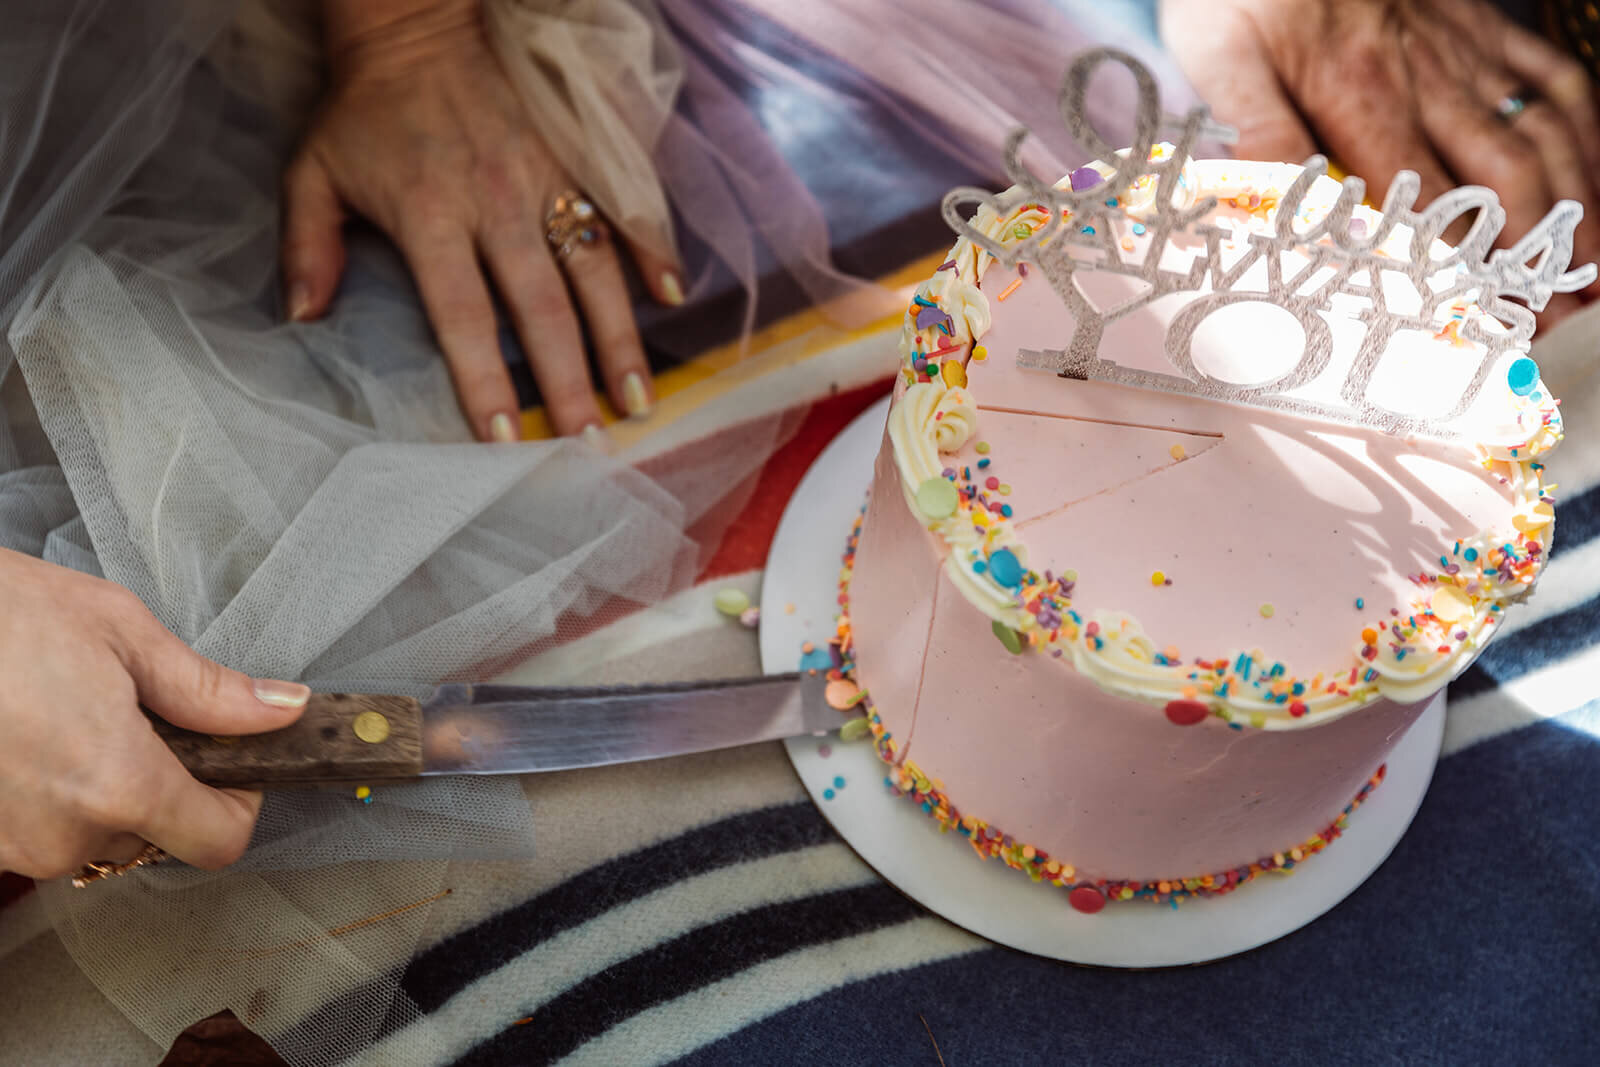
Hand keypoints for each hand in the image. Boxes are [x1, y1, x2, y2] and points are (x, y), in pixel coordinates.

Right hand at [0, 548, 308, 880]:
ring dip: (100, 789)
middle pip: (155, 835)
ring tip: (70, 715)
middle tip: (135, 714)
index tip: (234, 766)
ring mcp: (12, 846)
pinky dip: (49, 793)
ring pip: (94, 836)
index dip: (239, 802)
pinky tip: (31, 737)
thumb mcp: (121, 633)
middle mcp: (64, 833)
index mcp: (118, 783)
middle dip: (162, 781)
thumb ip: (208, 689)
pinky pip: (40, 831)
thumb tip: (282, 708)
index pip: (218, 841)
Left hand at [282, 0, 680, 440]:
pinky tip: (670, 299)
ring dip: (618, 341)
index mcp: (430, 216)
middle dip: (569, 382)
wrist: (417, 23)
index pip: (464, 316)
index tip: (507, 438)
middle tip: (592, 444)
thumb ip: (308, 246)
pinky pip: (621, 209)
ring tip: (638, 400)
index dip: (487, 381)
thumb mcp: (313, 171)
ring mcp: (545, 178)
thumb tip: (304, 317)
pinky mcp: (577, 155)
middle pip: (542, 309)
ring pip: (593, 272)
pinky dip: (651, 252)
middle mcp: (496, 204)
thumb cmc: (364, 109)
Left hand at [1161, 0, 1599, 321]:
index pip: (1424, 204)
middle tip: (1551, 323)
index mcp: (1360, 97)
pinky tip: (1593, 177)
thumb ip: (1255, 130)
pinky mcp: (1482, 23)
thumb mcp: (1221, 55)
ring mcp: (1464, 50)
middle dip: (1532, 258)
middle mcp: (1428, 78)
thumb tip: (1278, 211)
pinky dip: (1584, 133)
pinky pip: (1553, 80)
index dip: (1461, 268)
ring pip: (1542, 137)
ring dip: (1574, 207)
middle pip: (1502, 181)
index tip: (1488, 323)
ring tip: (1586, 275)